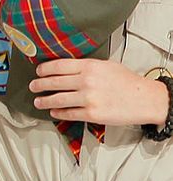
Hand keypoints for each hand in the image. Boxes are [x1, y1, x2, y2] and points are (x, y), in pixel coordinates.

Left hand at [29, 58, 170, 124]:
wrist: (146, 99)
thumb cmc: (128, 82)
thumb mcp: (106, 66)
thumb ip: (86, 67)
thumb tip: (66, 69)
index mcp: (90, 66)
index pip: (58, 66)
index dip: (44, 69)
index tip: (38, 72)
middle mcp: (87, 81)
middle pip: (53, 82)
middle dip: (39, 85)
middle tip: (33, 86)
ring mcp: (88, 98)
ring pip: (57, 100)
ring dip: (44, 101)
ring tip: (38, 101)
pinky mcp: (91, 114)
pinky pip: (68, 114)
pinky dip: (58, 113)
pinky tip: (54, 112)